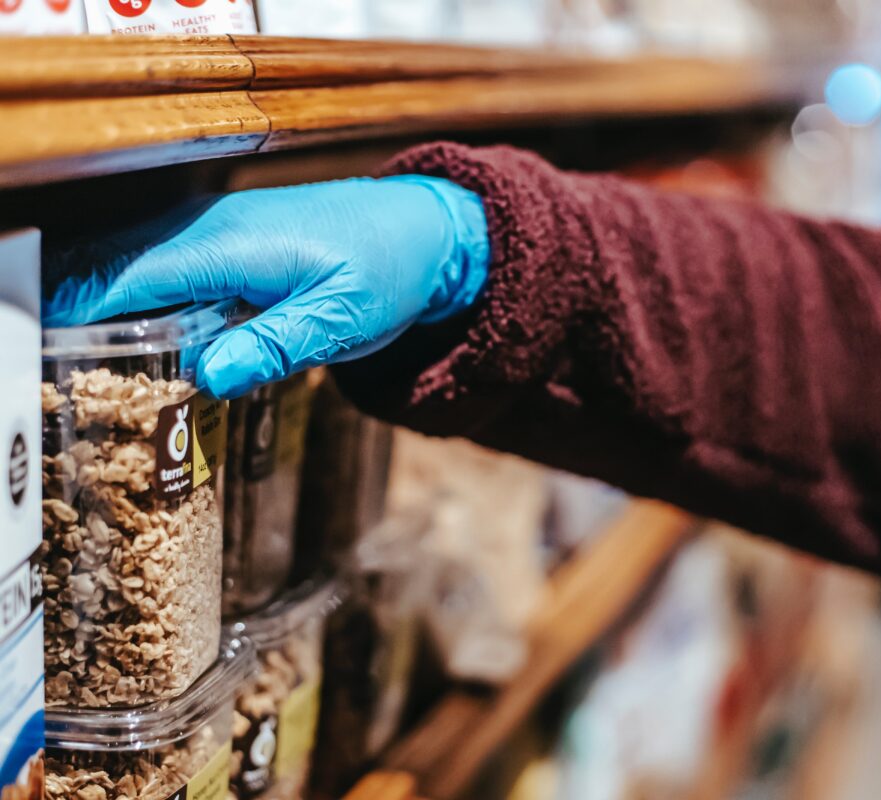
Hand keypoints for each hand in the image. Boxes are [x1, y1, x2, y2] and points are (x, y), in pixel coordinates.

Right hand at [43, 176, 489, 397]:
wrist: (423, 229)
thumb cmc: (387, 270)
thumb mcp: (342, 320)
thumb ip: (275, 346)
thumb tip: (208, 375)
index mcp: (230, 245)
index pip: (127, 275)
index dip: (76, 312)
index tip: (46, 354)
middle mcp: (210, 228)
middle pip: (114, 265)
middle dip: (77, 315)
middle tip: (63, 377)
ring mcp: (215, 228)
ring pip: (133, 263)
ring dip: (104, 308)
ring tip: (84, 367)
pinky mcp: (226, 239)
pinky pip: (163, 264)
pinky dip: (137, 297)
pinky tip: (134, 339)